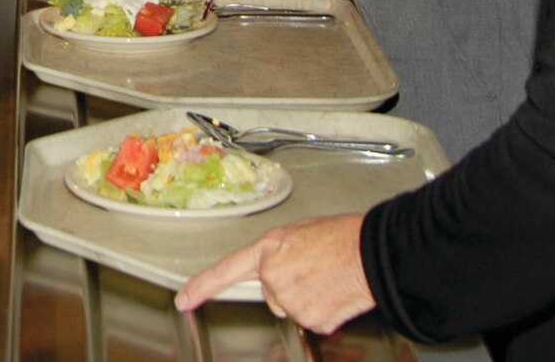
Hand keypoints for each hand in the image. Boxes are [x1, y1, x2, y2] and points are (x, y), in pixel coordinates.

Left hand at [175, 214, 372, 333]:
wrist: (371, 253)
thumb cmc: (342, 237)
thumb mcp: (300, 234)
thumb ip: (281, 255)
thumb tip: (282, 270)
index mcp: (268, 249)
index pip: (225, 270)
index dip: (201, 287)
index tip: (184, 300)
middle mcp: (273, 276)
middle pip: (272, 294)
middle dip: (289, 287)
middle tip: (315, 271)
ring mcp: (290, 300)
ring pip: (292, 308)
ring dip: (309, 298)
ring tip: (329, 278)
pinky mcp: (310, 319)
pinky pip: (312, 320)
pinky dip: (324, 311)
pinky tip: (336, 294)